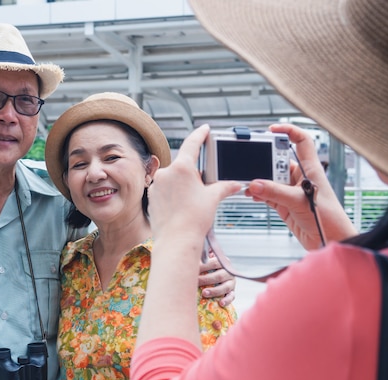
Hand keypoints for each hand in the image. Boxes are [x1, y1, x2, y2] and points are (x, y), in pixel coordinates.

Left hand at [148, 125, 241, 248]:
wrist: (176, 241)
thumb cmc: (193, 220)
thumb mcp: (213, 198)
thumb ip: (224, 187)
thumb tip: (235, 184)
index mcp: (181, 168)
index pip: (192, 143)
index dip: (200, 134)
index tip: (205, 129)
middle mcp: (166, 173)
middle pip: (184, 165)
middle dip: (194, 172)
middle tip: (204, 185)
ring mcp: (157, 185)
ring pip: (174, 178)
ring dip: (183, 184)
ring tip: (192, 201)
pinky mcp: (152, 196)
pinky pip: (165, 189)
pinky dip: (174, 193)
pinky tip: (181, 205)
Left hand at [198, 253, 235, 306]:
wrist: (217, 276)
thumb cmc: (208, 266)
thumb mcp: (206, 259)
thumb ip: (203, 254)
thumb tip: (196, 246)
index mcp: (223, 262)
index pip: (214, 263)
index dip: (204, 266)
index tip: (193, 270)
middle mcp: (229, 272)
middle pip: (218, 276)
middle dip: (206, 280)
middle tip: (195, 282)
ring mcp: (232, 282)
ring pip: (225, 287)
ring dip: (214, 291)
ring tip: (204, 293)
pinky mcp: (232, 292)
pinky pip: (232, 296)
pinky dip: (227, 300)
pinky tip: (220, 303)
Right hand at [244, 124, 356, 249]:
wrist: (329, 240)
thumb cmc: (328, 218)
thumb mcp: (299, 201)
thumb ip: (275, 192)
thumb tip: (253, 184)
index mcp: (310, 168)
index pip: (301, 141)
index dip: (288, 131)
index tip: (271, 130)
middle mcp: (300, 177)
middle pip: (277, 161)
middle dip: (263, 162)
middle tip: (251, 165)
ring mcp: (290, 191)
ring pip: (269, 179)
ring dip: (258, 181)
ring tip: (249, 184)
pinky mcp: (283, 204)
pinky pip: (266, 194)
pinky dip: (257, 194)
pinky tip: (252, 195)